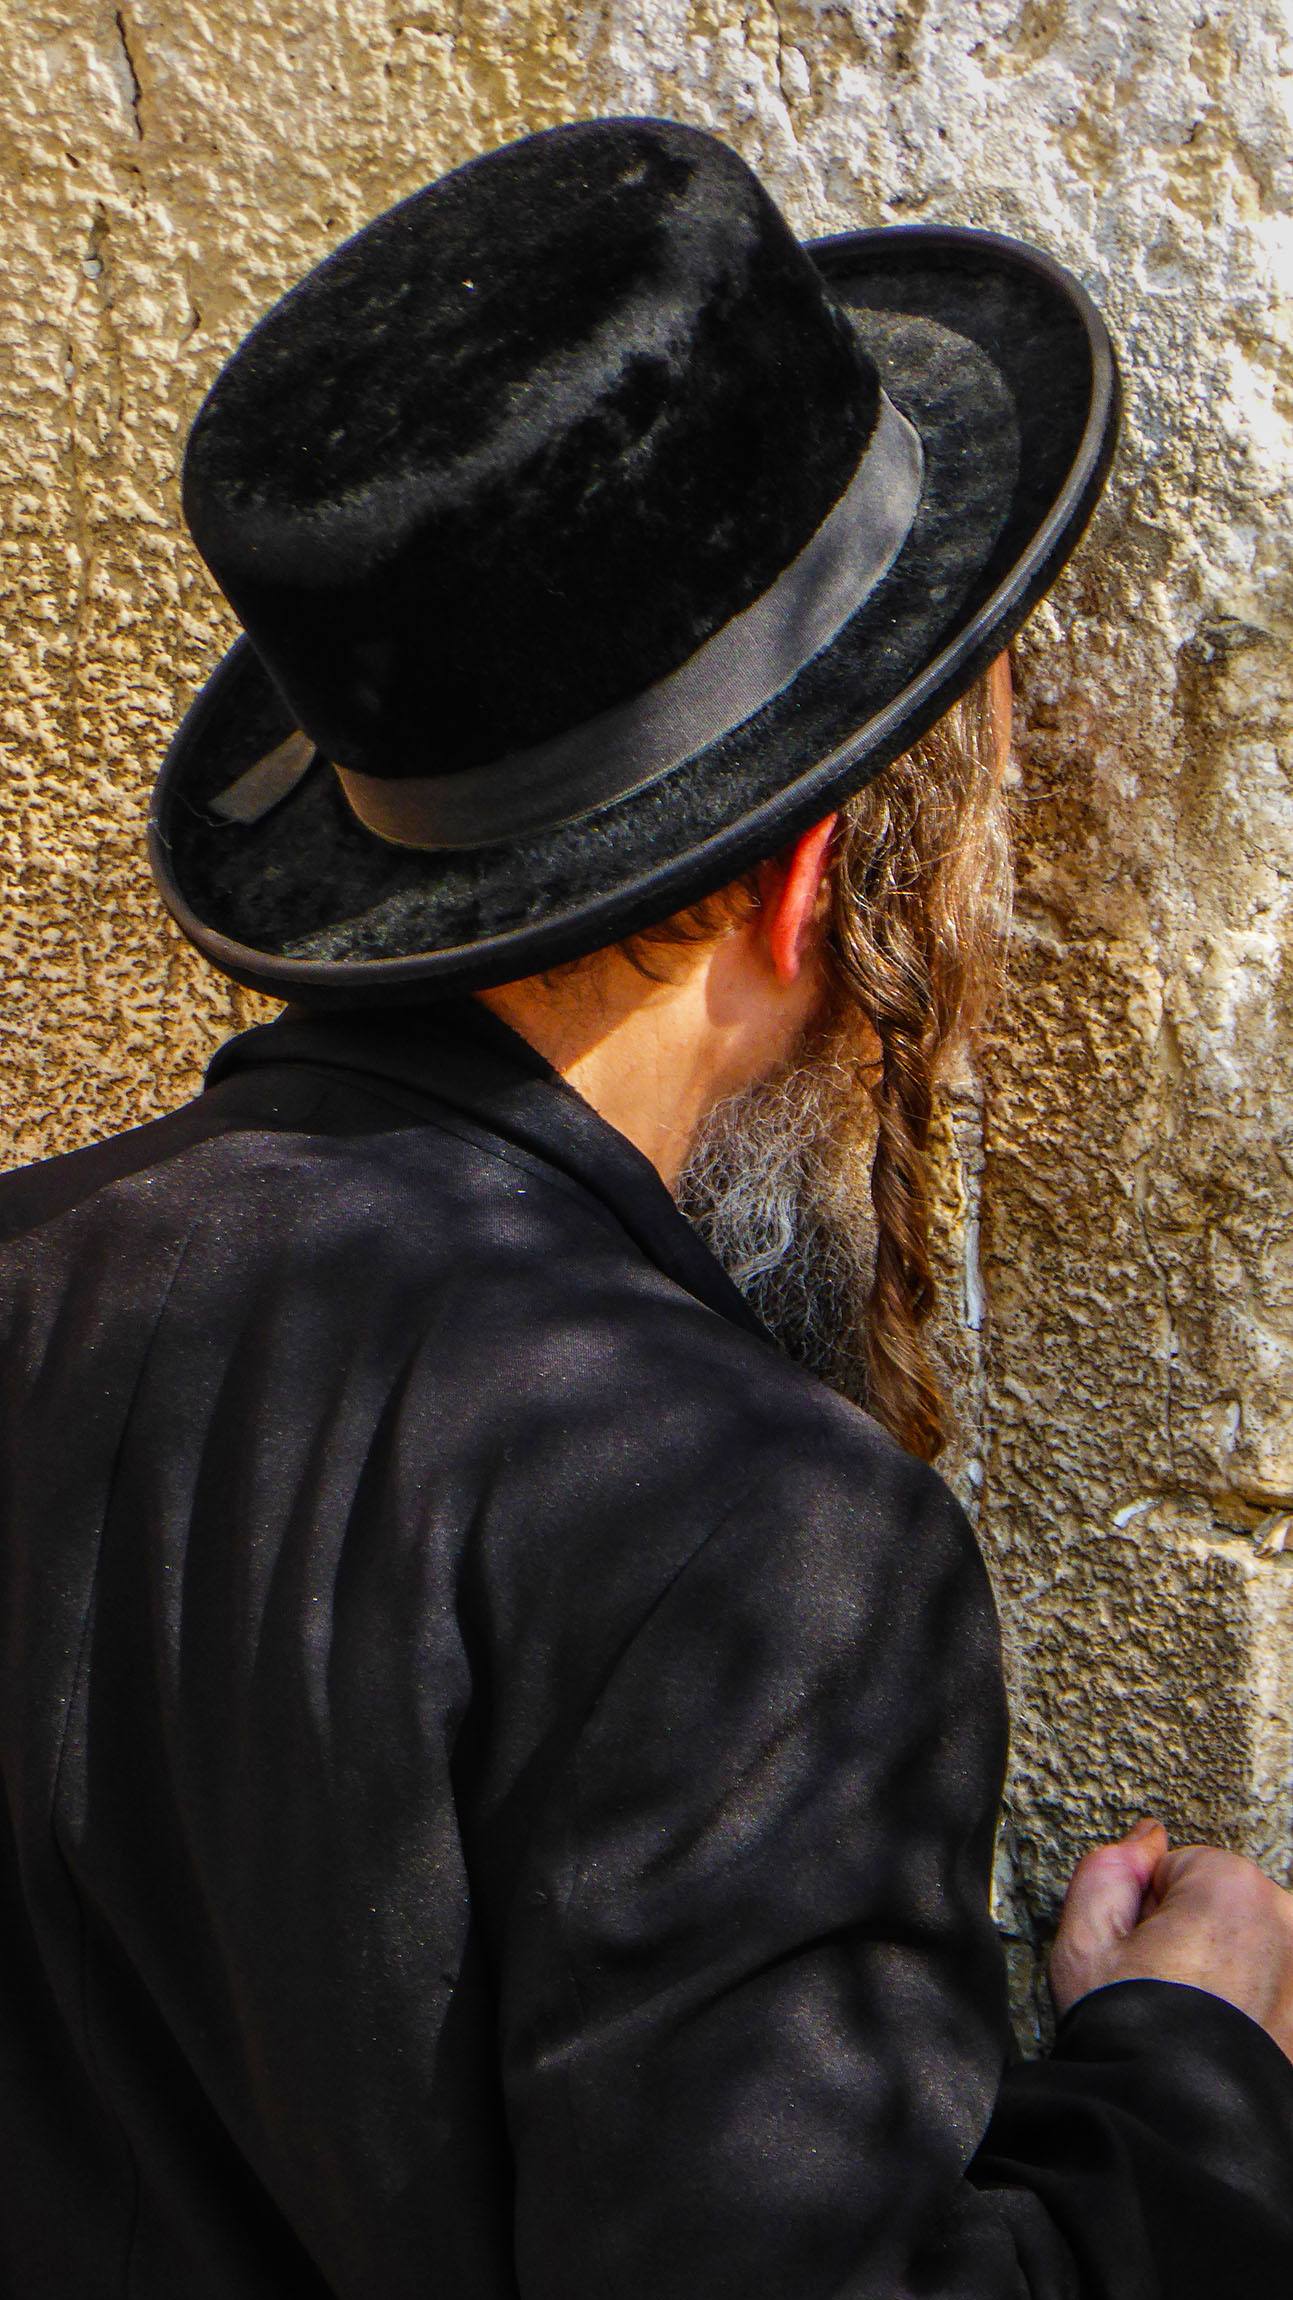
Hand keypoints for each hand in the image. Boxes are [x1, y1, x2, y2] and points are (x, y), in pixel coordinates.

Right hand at [1049, 1817, 1292, 2063]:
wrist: (1176, 2125)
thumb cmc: (1131, 2033)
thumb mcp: (1086, 1939)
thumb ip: (1109, 1869)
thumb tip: (1147, 1838)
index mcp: (1230, 1884)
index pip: (1177, 1872)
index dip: (1148, 1913)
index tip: (1141, 1956)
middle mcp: (1284, 1918)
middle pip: (1221, 1906)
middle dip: (1195, 1937)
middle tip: (1164, 1988)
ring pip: (1250, 1949)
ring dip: (1229, 1972)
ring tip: (1197, 2019)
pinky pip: (1271, 1989)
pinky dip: (1253, 2007)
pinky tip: (1226, 2040)